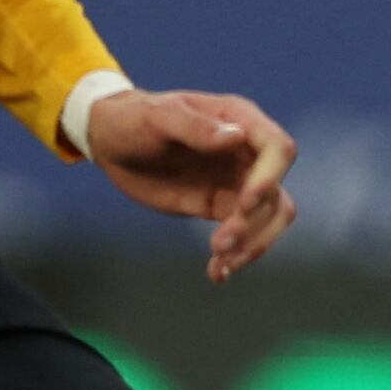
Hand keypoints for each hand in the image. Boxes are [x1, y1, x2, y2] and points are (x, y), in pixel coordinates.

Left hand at [85, 87, 298, 281]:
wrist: (112, 143)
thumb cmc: (133, 119)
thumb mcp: (157, 117)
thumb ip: (195, 127)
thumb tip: (236, 138)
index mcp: (240, 121)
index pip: (278, 150)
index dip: (269, 178)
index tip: (245, 203)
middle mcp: (247, 153)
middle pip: (276, 192)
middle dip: (254, 223)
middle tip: (219, 243)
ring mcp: (238, 182)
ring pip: (269, 218)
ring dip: (251, 244)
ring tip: (219, 263)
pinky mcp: (222, 206)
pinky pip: (245, 233)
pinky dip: (238, 256)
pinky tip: (217, 273)